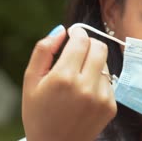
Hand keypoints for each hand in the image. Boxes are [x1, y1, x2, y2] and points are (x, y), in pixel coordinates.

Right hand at [22, 25, 116, 140]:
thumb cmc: (38, 113)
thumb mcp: (30, 81)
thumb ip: (43, 51)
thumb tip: (61, 30)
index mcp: (63, 78)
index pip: (82, 41)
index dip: (78, 33)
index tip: (74, 33)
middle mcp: (85, 87)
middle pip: (99, 47)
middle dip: (89, 43)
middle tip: (79, 49)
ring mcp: (101, 97)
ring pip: (104, 64)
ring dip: (93, 64)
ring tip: (77, 79)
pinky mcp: (111, 106)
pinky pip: (109, 81)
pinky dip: (98, 81)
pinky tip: (85, 94)